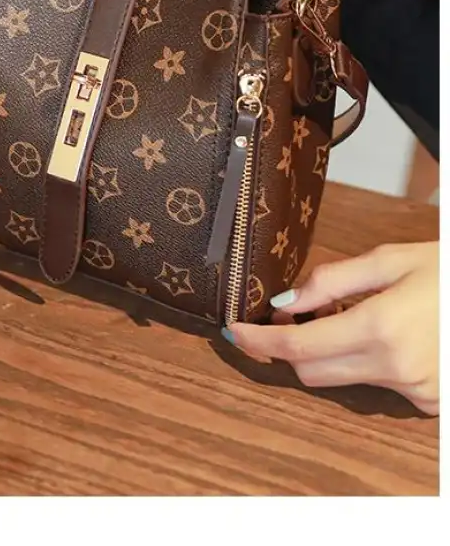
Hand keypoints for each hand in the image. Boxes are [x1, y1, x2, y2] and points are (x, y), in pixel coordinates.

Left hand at [223, 242, 438, 415]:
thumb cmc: (447, 270)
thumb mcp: (390, 260)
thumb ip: (333, 281)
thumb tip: (286, 301)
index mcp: (380, 329)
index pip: (299, 346)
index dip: (260, 341)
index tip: (234, 333)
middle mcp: (395, 369)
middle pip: (312, 372)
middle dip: (291, 347)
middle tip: (288, 315)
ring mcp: (415, 392)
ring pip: (343, 380)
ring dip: (330, 353)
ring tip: (350, 315)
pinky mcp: (428, 403)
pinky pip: (377, 386)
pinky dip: (366, 363)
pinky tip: (385, 334)